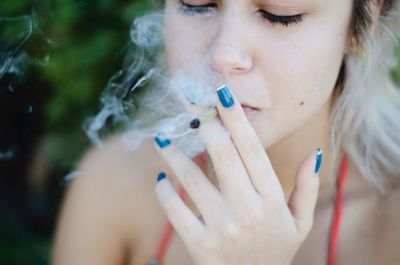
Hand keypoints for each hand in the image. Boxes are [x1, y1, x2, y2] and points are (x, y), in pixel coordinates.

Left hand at [154, 85, 321, 264]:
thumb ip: (306, 188)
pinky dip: (164, 191)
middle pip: (223, 155)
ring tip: (163, 137)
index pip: (252, 149)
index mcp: (272, 200)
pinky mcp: (200, 245)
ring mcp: (222, 228)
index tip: (221, 94)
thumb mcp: (299, 223)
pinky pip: (175, 209)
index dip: (235, 118)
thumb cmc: (274, 251)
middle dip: (204, 125)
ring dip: (174, 154)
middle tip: (189, 108)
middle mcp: (248, 210)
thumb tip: (312, 154)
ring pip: (192, 179)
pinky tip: (162, 177)